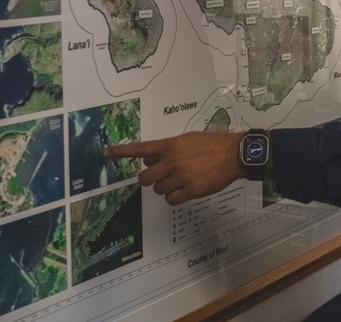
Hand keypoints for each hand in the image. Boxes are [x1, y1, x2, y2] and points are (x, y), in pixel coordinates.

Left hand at [105, 131, 244, 205]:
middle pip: (145, 178)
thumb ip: (168, 149)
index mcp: (171, 146)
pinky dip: (174, 197)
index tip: (106, 152)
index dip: (121, 152)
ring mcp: (181, 177)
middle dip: (149, 179)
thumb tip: (149, 159)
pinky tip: (184, 190)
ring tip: (180, 180)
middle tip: (160, 177)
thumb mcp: (188, 140)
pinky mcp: (191, 190)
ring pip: (158, 190)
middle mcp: (173, 161)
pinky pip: (171, 199)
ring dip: (165, 187)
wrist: (234, 154)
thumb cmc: (212, 144)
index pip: (141, 149)